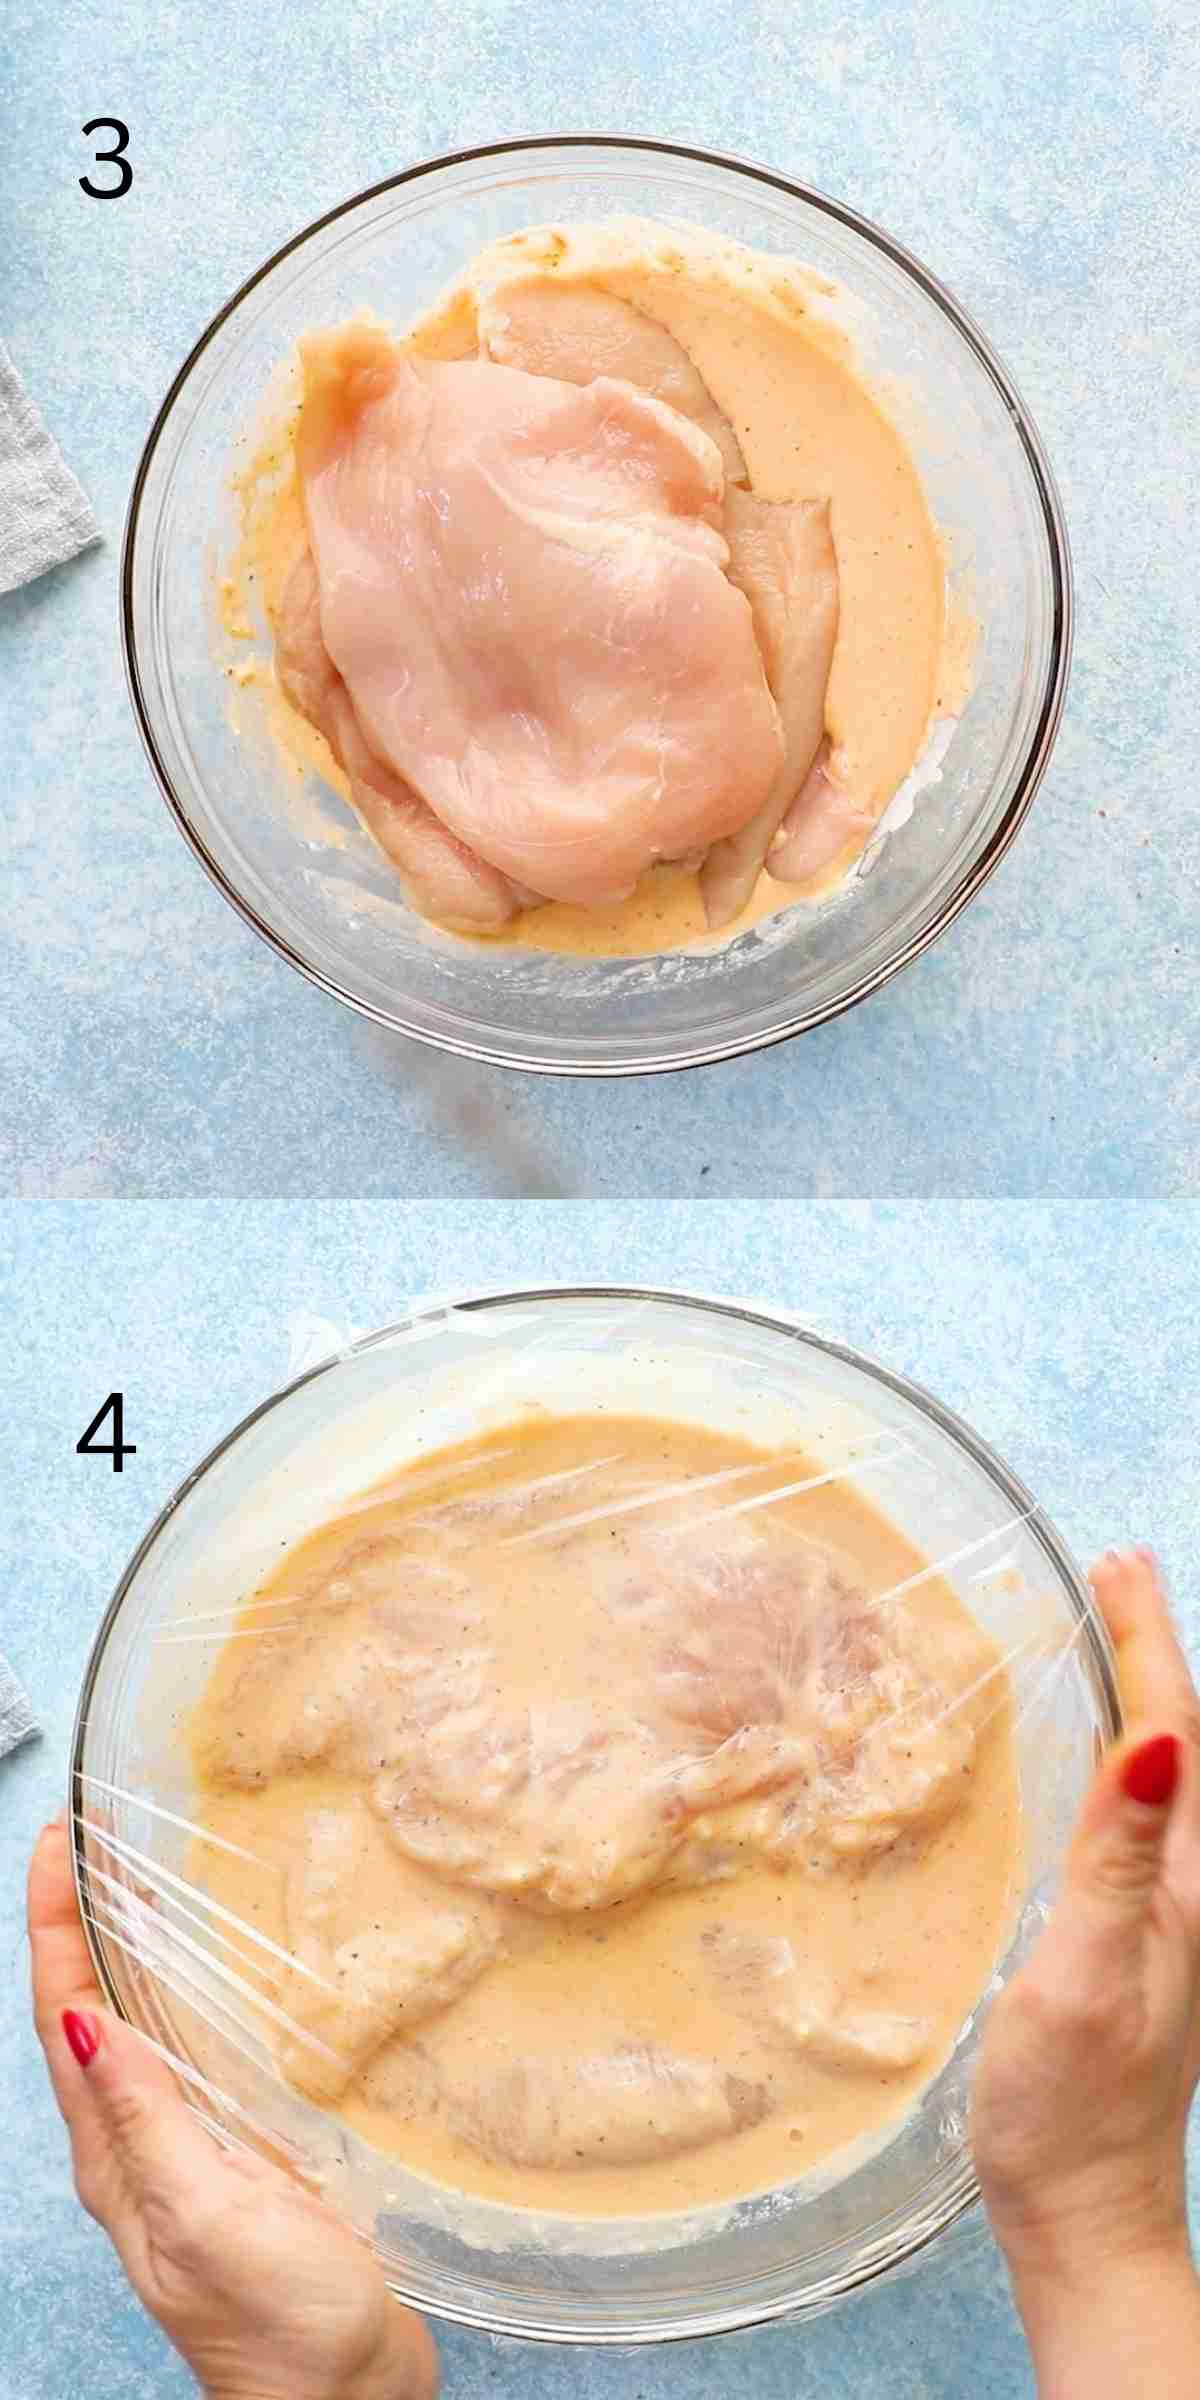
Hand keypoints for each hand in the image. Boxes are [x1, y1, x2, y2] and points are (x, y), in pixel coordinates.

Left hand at [28, 1820, 437, 2399]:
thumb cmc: (280, 2326)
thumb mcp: (208, 2215)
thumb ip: (148, 2123)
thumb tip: (85, 2026)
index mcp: (117, 2160)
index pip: (63, 2019)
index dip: (54, 1925)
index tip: (57, 1840)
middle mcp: (138, 2153)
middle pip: (86, 2016)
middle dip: (77, 1925)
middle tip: (92, 1840)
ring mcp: (187, 2161)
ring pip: (138, 2035)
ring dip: (125, 1958)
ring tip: (140, 1883)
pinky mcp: (240, 2169)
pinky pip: (193, 2065)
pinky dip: (188, 2004)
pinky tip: (223, 1985)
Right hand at [972, 1548, 1199, 2387]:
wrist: (1085, 2216)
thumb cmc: (1074, 2106)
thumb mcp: (1087, 1970)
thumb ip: (1119, 1856)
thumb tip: (1161, 1741)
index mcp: (1187, 1885)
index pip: (1179, 1732)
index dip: (1148, 1643)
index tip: (1118, 1564)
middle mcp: (1192, 1893)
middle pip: (1189, 1743)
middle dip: (1155, 1649)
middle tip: (1118, 1570)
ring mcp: (1170, 1921)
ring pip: (1173, 1778)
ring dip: (1149, 1697)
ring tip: (1117, 1634)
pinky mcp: (1141, 1945)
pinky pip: (1145, 1820)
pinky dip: (1128, 1759)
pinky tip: (1102, 1765)